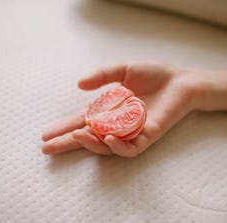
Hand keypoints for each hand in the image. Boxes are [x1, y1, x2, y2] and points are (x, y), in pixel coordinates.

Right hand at [42, 61, 203, 156]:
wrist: (182, 80)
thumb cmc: (155, 75)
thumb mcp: (123, 70)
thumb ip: (102, 75)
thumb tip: (79, 85)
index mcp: (108, 110)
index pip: (80, 122)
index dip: (63, 128)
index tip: (45, 135)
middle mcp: (116, 124)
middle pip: (87, 138)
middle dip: (67, 143)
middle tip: (47, 148)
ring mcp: (131, 132)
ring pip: (106, 146)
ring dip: (90, 143)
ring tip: (75, 135)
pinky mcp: (147, 136)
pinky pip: (130, 148)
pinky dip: (118, 146)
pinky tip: (106, 138)